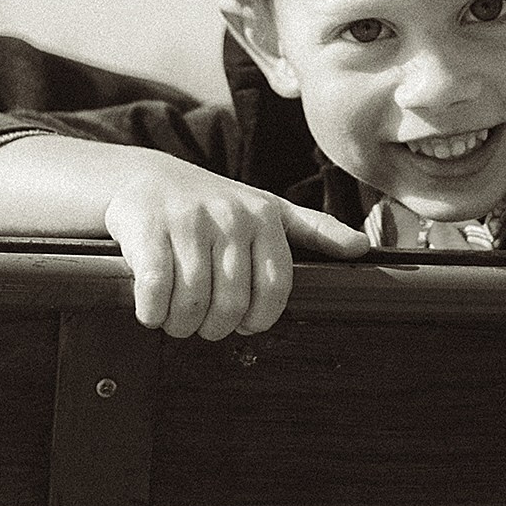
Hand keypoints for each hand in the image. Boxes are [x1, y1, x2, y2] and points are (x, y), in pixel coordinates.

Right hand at [104, 156, 369, 338]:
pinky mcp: (147, 227)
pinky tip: (151, 311)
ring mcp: (188, 220)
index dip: (258, 318)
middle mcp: (230, 215)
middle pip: (231, 302)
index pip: (275, 287)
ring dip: (182, 324)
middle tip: (203, 325)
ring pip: (193, 301)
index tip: (244, 324)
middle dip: (215, 327)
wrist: (144, 179)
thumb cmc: (213, 204)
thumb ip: (315, 231)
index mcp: (265, 216)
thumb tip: (361, 247)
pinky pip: (155, 289)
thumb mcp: (268, 210)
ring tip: (177, 319)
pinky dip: (152, 312)